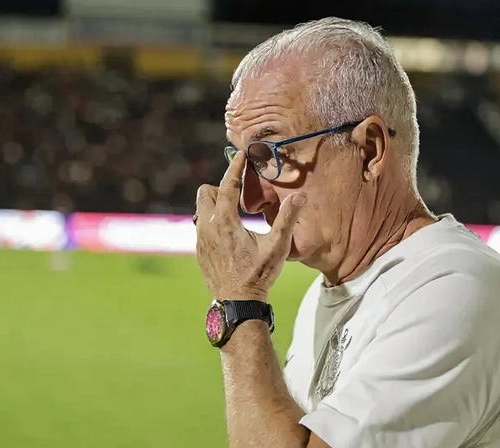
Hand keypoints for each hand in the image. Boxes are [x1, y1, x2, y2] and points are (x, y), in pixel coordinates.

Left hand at [195, 151, 305, 300]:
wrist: (237, 303)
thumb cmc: (258, 275)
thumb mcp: (277, 247)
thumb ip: (287, 219)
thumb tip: (300, 196)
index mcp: (225, 222)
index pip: (227, 184)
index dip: (235, 167)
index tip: (240, 154)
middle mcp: (207, 227)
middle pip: (206, 192)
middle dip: (220, 188)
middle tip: (240, 196)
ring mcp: (200, 240)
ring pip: (201, 209)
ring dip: (216, 206)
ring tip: (236, 216)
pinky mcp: (199, 251)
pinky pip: (201, 226)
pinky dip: (213, 222)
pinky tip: (230, 235)